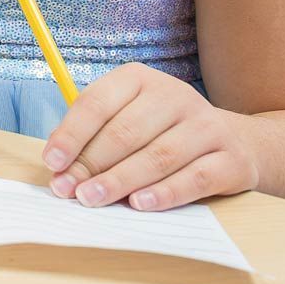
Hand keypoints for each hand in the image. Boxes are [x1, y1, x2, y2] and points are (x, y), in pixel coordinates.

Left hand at [42, 63, 258, 209]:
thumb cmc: (160, 131)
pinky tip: (139, 204)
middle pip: (125, 132)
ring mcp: (207, 126)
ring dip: (120, 180)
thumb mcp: (125, 118)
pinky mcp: (231, 158)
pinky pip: (195, 178)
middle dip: (91, 163)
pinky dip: (164, 193)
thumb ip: (91, 137)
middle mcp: (175, 96)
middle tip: (68, 190)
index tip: (52, 162)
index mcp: (139, 79)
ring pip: (158, 156)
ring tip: (92, 198)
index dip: (71, 134)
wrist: (232, 141)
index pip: (97, 103)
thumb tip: (58, 166)